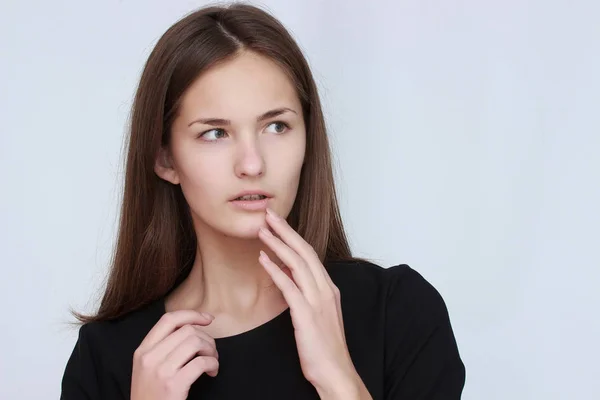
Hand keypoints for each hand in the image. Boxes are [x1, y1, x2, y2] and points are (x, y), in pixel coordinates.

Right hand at [131, 310, 218, 399]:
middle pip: (187, 330)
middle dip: (206, 338)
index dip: (192, 314)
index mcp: (142, 350)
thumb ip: (162, 348)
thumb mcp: (148, 368)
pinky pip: (202, 362)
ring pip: (196, 342)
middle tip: (211, 351)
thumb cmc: (152, 396)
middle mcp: (149, 357)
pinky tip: (212, 372)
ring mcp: (160, 371)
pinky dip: (213, 364)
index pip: (168, 319)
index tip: (207, 319)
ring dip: (211, 350)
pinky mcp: (173, 384)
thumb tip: (191, 328)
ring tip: (211, 361)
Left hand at [258, 208, 366, 398]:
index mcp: (329, 288)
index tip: (279, 223)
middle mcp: (325, 289)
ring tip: (262, 231)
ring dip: (278, 244)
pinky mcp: (307, 314)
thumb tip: (287, 275)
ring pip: (297, 263)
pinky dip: (275, 270)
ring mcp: (317, 301)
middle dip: (286, 230)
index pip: (310, 254)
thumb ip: (305, 293)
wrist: (336, 372)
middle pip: (304, 251)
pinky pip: (289, 286)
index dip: (293, 236)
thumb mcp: (318, 315)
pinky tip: (263, 259)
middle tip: (269, 214)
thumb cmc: (325, 348)